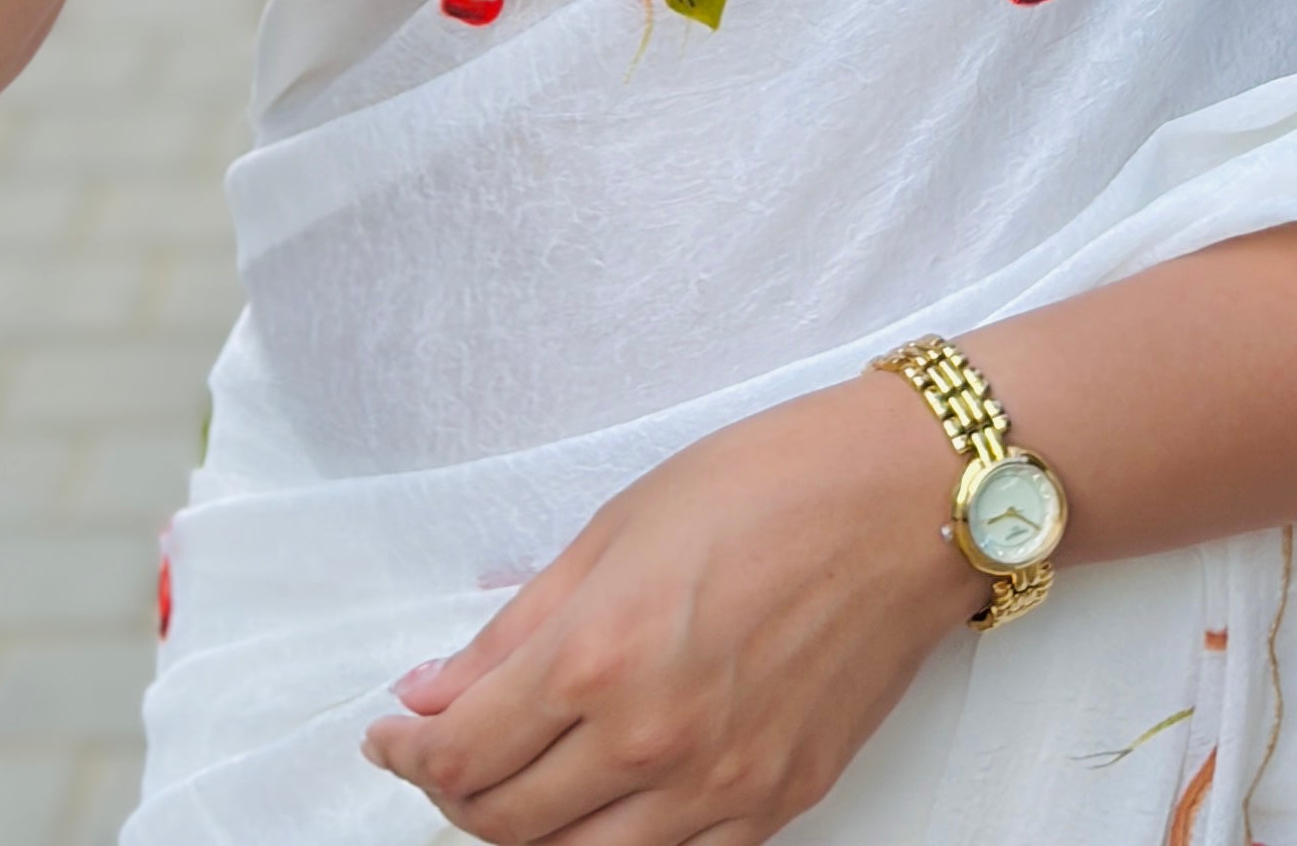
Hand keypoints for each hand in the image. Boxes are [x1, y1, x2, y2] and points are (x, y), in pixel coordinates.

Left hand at [362, 372, 977, 845]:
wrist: (902, 503)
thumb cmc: (767, 486)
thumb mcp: (614, 528)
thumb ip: (517, 625)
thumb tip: (433, 690)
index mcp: (599, 654)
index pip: (462, 753)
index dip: (408, 753)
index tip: (393, 733)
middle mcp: (651, 738)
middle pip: (506, 824)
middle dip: (453, 796)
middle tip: (442, 752)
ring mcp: (718, 786)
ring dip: (524, 835)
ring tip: (511, 784)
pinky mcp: (775, 806)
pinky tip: (601, 800)